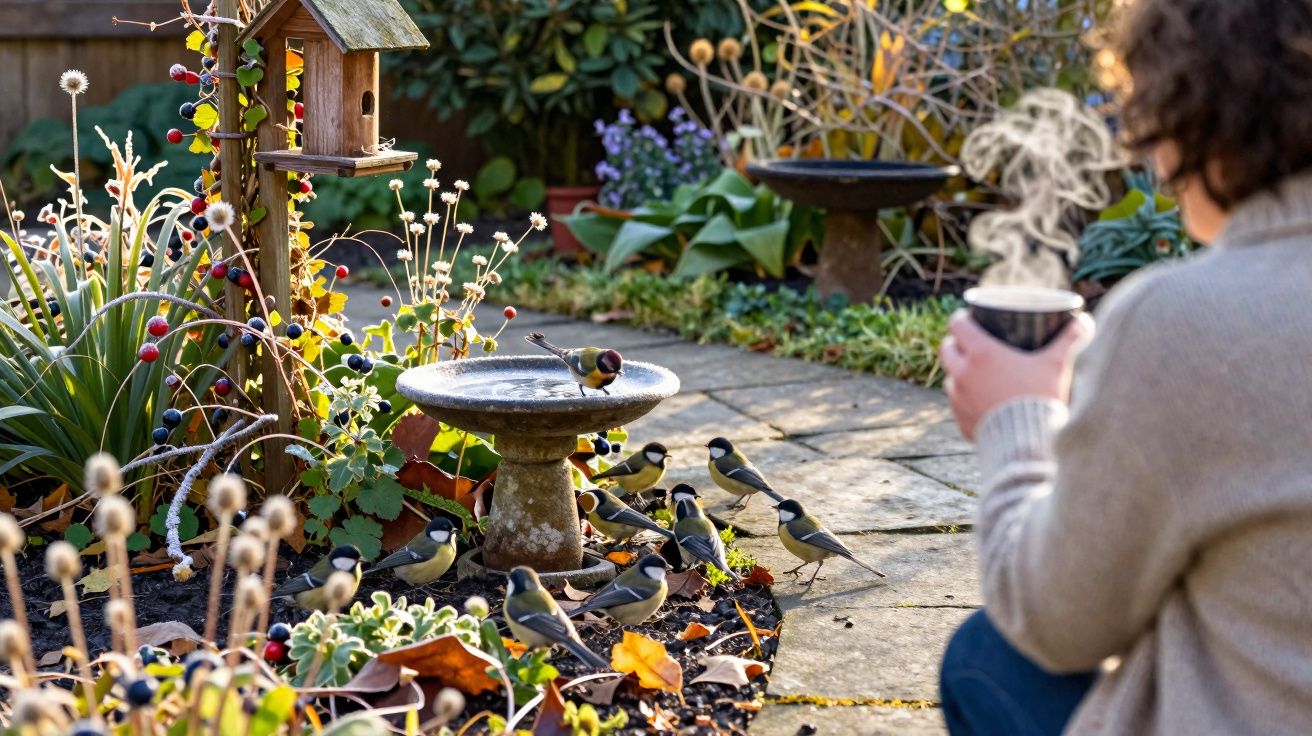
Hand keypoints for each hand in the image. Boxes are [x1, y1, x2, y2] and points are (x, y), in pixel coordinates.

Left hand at [940, 310, 1093, 439]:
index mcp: (981, 354)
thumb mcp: (1057, 365)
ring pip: (950, 378)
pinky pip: (956, 405)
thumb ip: (1071, 340)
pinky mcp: (961, 421)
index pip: (957, 325)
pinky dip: (964, 400)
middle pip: (947, 349)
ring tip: (975, 373)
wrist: (1030, 442)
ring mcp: (959, 399)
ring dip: (958, 373)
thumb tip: (1086, 320)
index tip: (970, 319)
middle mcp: (963, 374)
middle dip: (956, 344)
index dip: (962, 319)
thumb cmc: (1043, 398)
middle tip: (971, 344)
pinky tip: (977, 400)